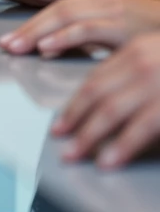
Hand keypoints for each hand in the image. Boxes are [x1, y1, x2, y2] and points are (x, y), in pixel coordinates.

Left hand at [0, 0, 159, 56]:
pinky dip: (63, 38)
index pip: (61, 7)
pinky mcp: (124, 26)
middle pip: (58, 10)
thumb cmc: (158, 32)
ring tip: (17, 48)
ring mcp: (115, 10)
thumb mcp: (123, 29)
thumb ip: (95, 36)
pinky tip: (46, 48)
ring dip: (37, 34)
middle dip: (28, 29)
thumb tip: (63, 48)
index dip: (34, 23)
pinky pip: (88, 29)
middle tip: (7, 45)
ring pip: (67, 16)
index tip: (14, 39)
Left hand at [53, 32, 159, 166]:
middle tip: (61, 142)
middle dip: (75, 121)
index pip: (95, 79)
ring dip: (89, 137)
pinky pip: (140, 128)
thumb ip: (133, 74)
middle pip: (96, 95)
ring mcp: (156, 82)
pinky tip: (108, 161)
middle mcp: (141, 62)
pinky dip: (121, 146)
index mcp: (135, 50)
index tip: (61, 121)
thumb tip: (104, 103)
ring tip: (75, 155)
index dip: (75, 103)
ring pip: (111, 112)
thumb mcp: (157, 58)